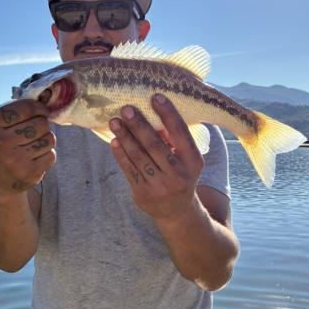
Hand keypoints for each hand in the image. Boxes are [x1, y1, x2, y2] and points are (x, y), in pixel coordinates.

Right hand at [0, 100, 55, 193]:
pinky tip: (35, 159)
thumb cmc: (4, 148)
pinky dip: (48, 155)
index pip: (23, 107)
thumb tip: (47, 95)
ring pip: (49, 138)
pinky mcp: (29, 173)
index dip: (38, 107)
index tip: (41, 110)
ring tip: (33, 146)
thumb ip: (20, 110)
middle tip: (34, 133)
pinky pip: (52, 154)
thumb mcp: (1, 128)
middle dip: (42, 125)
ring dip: (46, 140)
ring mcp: (14, 160)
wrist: (0, 184)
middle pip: (40, 123)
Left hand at [109, 94, 203, 219]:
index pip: (181, 133)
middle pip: (155, 145)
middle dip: (139, 124)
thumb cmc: (181, 174)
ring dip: (125, 136)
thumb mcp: (187, 159)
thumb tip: (152, 115)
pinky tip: (114, 140)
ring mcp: (160, 186)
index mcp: (193, 162)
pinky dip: (120, 154)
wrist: (176, 211)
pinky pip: (128, 169)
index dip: (168, 114)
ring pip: (138, 156)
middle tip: (126, 108)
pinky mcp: (143, 194)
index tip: (156, 97)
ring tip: (114, 121)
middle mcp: (178, 175)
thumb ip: (174, 141)